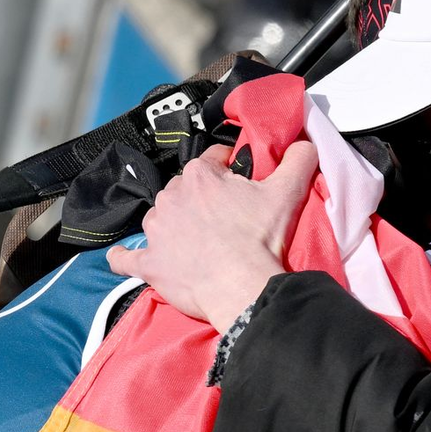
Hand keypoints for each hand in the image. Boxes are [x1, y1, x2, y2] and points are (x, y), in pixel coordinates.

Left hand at [107, 140, 317, 331]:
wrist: (243, 287)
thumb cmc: (259, 241)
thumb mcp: (287, 192)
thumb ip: (297, 160)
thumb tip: (304, 144)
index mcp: (199, 176)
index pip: (213, 161)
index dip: (229, 171)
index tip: (240, 186)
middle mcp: (170, 198)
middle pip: (186, 191)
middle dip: (202, 201)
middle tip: (227, 221)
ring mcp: (156, 232)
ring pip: (161, 219)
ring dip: (173, 226)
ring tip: (198, 243)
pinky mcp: (150, 263)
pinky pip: (127, 259)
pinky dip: (126, 259)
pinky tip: (126, 259)